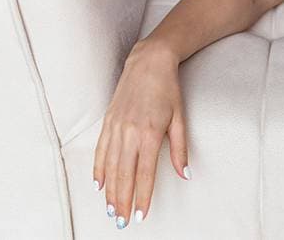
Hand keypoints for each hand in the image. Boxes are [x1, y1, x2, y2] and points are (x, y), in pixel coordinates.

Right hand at [93, 39, 189, 228]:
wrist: (148, 63)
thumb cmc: (168, 90)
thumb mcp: (180, 118)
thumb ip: (180, 149)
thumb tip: (185, 174)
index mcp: (150, 133)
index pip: (145, 173)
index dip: (143, 196)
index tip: (141, 214)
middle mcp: (130, 133)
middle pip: (124, 175)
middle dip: (123, 200)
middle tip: (122, 221)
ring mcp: (116, 127)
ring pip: (110, 166)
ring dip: (110, 191)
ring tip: (111, 210)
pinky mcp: (107, 121)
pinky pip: (100, 151)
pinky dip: (99, 169)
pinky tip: (99, 184)